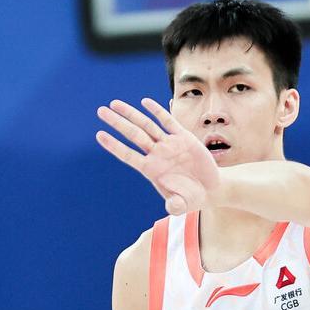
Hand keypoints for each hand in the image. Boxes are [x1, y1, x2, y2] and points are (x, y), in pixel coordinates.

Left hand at [96, 97, 219, 214]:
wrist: (209, 189)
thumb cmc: (191, 198)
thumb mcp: (183, 205)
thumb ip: (175, 206)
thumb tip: (172, 208)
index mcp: (151, 170)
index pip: (128, 155)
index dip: (114, 145)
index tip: (99, 134)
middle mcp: (157, 154)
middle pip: (134, 135)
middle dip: (117, 123)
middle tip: (101, 111)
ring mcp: (169, 144)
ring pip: (147, 125)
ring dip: (131, 114)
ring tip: (114, 103)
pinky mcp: (183, 137)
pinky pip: (168, 121)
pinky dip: (157, 111)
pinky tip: (144, 102)